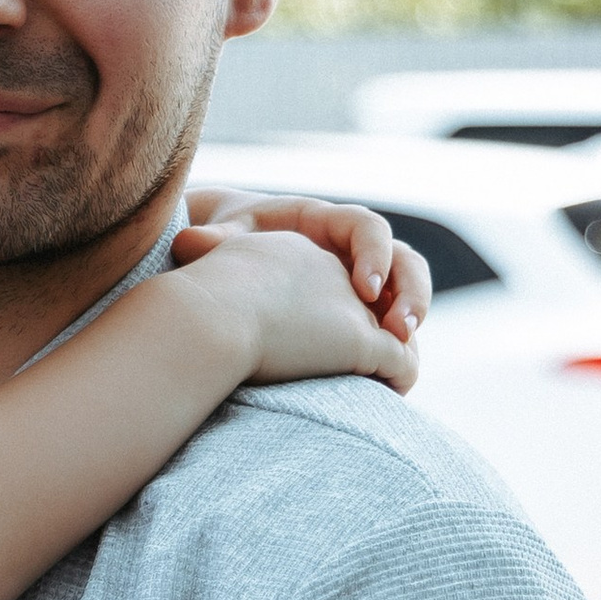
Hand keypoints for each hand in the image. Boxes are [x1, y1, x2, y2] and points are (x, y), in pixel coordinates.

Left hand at [181, 188, 428, 355]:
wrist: (233, 259)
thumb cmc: (232, 242)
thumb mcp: (226, 239)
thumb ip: (218, 241)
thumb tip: (188, 239)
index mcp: (326, 223)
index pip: (367, 229)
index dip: (374, 256)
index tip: (364, 291)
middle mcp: (354, 250)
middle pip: (404, 262)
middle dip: (410, 294)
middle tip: (400, 330)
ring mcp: (361, 280)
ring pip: (406, 295)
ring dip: (411, 322)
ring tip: (403, 353)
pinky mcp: (358, 311)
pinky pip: (389, 327)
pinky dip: (396, 347)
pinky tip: (389, 377)